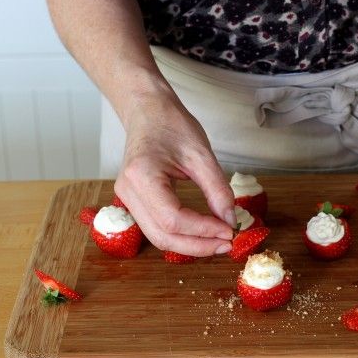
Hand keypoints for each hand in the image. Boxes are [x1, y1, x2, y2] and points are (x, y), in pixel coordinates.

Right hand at [113, 94, 235, 256]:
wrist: (148, 112)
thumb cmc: (172, 125)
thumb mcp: (201, 154)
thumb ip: (217, 189)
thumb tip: (230, 220)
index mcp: (142, 176)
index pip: (173, 219)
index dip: (203, 230)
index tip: (230, 230)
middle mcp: (127, 191)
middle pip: (162, 236)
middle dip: (197, 246)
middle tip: (227, 243)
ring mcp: (127, 198)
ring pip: (158, 237)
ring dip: (189, 245)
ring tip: (218, 241)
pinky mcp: (134, 202)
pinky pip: (156, 228)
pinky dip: (181, 236)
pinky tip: (202, 234)